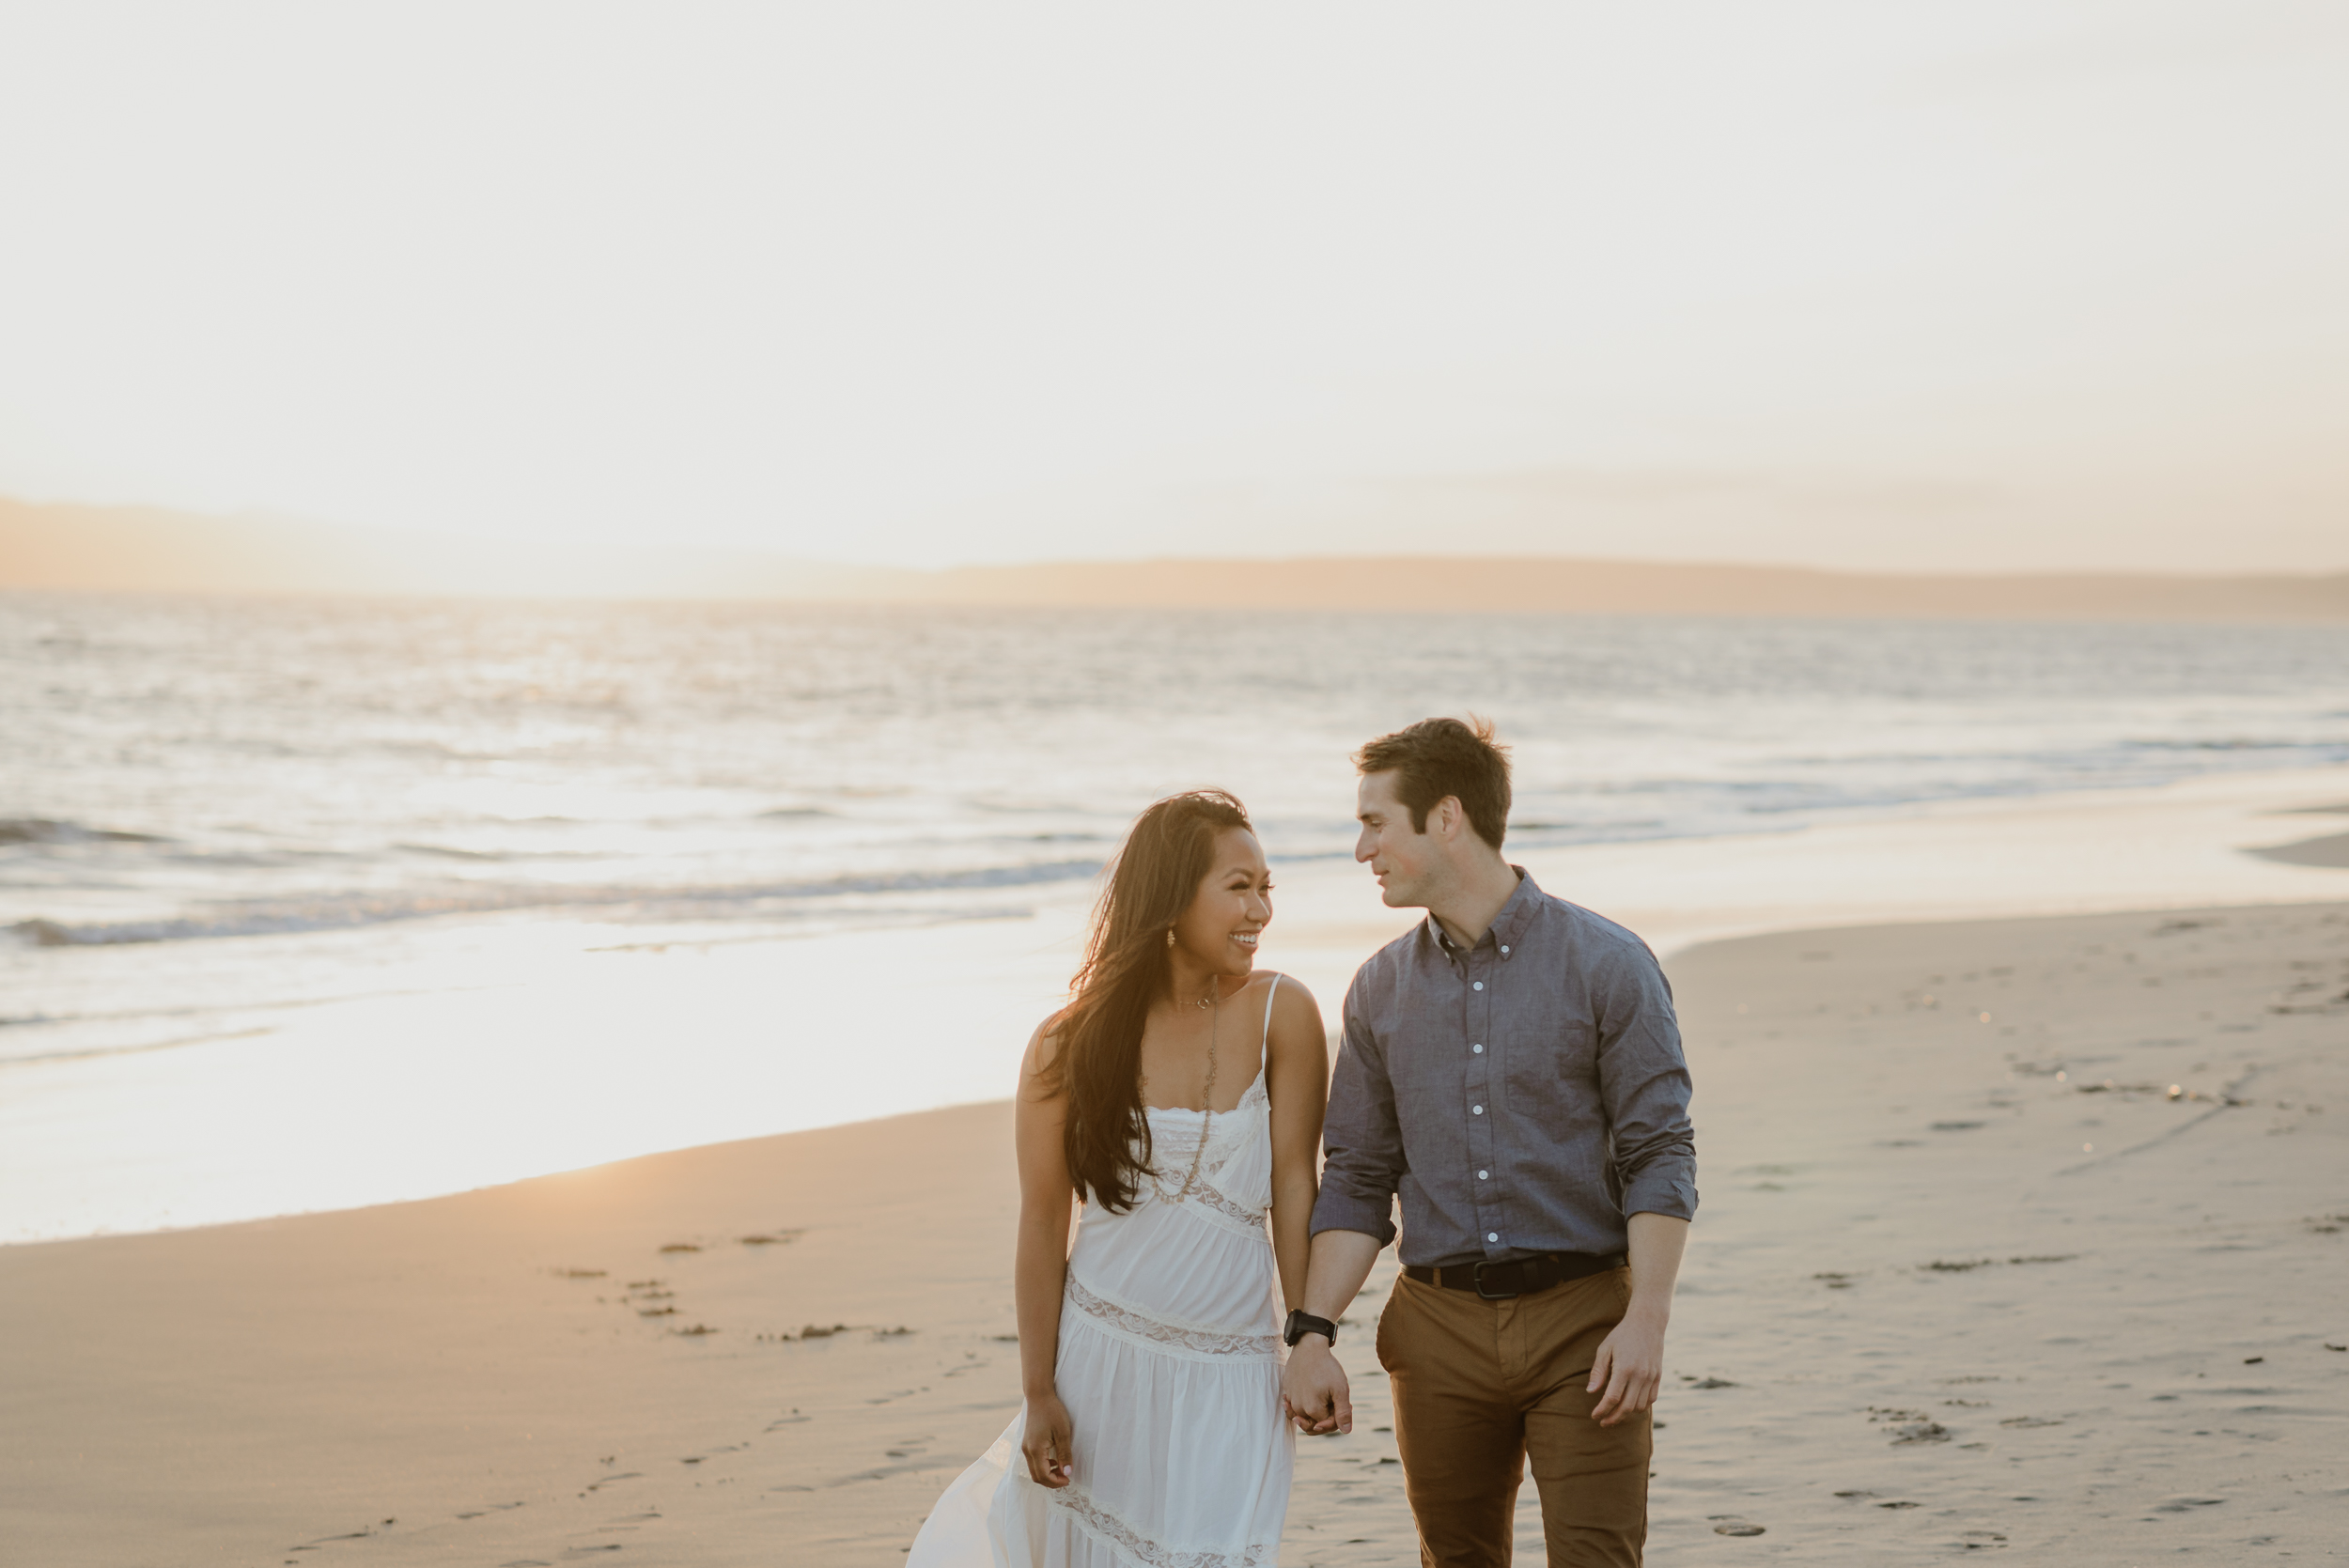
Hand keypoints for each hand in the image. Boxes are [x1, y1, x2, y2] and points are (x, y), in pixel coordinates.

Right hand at [1019, 1391, 1074, 1486]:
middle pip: (1036, 1477)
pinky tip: (1054, 1461)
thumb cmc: (1053, 1412)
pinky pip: (1033, 1462)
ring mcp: (1025, 1447)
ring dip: (1047, 1475)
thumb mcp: (1063, 1432)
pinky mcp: (1027, 1443)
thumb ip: (1065, 1454)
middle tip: (1066, 1478)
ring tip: (1061, 1470)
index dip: (1056, 1482)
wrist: (1039, 1396)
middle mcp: (1027, 1451)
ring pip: (1034, 1470)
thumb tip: (1067, 1473)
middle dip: (1051, 1482)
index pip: (1043, 1476)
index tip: (1069, 1479)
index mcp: (1035, 1450)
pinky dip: (1043, 1467)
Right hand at [1281, 1338, 1352, 1435]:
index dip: (1338, 1418)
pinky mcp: (1287, 1390)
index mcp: (1312, 1410)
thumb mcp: (1340, 1389)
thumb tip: (1346, 1431)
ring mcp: (1290, 1399)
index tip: (1348, 1404)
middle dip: (1325, 1418)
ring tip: (1324, 1398)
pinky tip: (1310, 1395)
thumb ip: (1343, 1412)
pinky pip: (1294, 1405)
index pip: (1326, 1425)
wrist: (1309, 1346)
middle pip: (1313, 1424)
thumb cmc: (1326, 1367)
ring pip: (1303, 1416)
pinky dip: (1303, 1404)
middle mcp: (1298, 1408)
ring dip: (1314, 1412)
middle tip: (1335, 1400)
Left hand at [1587, 1312, 1664, 1426]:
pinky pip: (1651, 1399)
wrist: (1647, 1323)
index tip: (1594, 1415)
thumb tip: (1590, 1392)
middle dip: (1613, 1418)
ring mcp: (1651, 1377)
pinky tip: (1630, 1405)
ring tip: (1615, 1414)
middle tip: (1603, 1422)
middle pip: (1627, 1408)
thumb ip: (1598, 1372)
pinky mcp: (1658, 1376)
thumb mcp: (1605, 1349)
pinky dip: (1641, 1406)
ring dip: (1627, 1414)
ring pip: (1640, 1406)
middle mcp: (1640, 1375)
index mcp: (1624, 1369)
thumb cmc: (1622, 1335)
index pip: (1612, 1398)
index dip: (1602, 1410)